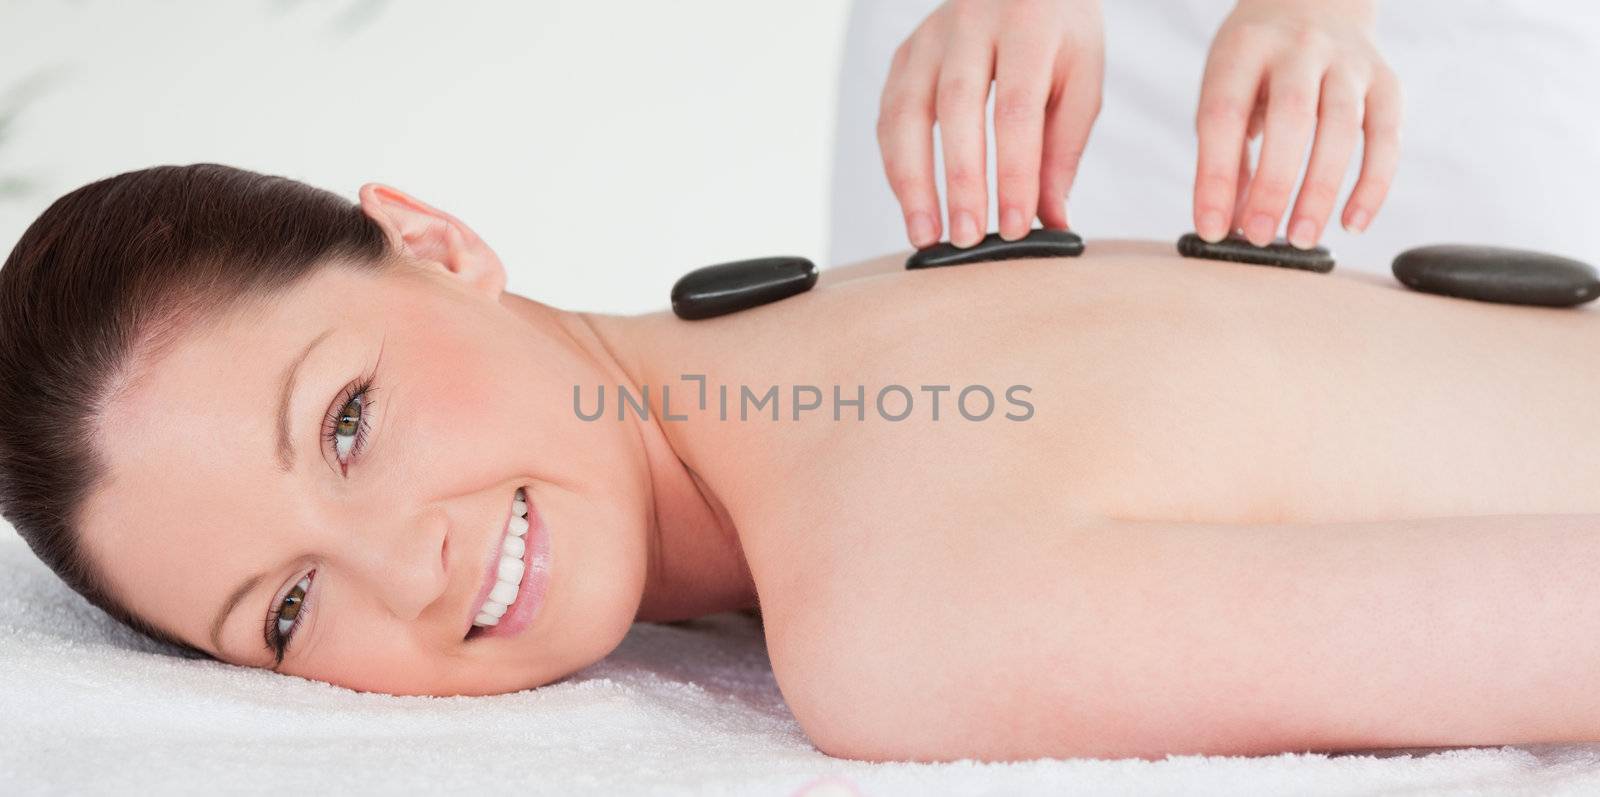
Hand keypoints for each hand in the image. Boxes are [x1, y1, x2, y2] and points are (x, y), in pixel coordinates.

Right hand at [878, 0, 1104, 248]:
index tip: (1015, 228)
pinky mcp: (904, 53)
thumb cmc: (1059, 35)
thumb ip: (1064, 150)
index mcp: (1028, 26)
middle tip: (965, 239)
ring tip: (924, 234)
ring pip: (907, 111)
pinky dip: (896, 163)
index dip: (1013, 174)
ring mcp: (929, 36)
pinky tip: (910, 203)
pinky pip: (890, 114)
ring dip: (912, 180)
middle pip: (957, 108)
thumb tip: (1051, 222)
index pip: (1015, 110)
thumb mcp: (1082, 81)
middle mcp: (971, 23)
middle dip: (960, 181)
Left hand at [1193, 0, 1400, 248]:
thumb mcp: (1225, 88)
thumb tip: (1226, 224)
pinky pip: (1386, 137)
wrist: (1314, 0)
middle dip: (1273, 184)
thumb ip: (1225, 152)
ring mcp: (1349, 62)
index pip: (1225, 115)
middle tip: (1258, 237)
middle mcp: (1300, 48)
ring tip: (1300, 238)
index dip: (1216, 176)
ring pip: (1342, 128)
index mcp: (1246, 48)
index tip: (1210, 228)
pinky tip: (1352, 223)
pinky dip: (1372, 185)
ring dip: (1321, 191)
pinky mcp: (1386, 81)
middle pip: (1290, 118)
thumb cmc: (1257, 63)